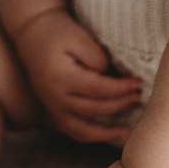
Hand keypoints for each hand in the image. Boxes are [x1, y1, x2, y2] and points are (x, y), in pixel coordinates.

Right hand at [13, 8, 141, 145]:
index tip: (137, 83)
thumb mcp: (78, 36)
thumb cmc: (58, 31)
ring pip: (80, 129)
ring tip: (125, 132)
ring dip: (104, 133)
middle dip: (119, 104)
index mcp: (60, 76)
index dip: (120, 88)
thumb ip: (97, 57)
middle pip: (92, 108)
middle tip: (137, 96)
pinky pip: (70, 130)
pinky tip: (104, 135)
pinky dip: (88, 136)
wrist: (31, 32)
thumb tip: (112, 78)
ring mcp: (50, 105)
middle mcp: (53, 96)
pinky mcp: (51, 109)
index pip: (97, 88)